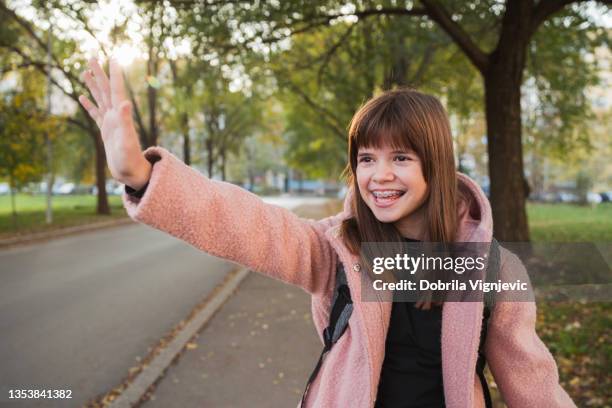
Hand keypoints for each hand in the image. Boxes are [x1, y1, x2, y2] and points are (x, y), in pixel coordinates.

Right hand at [79, 58, 150, 189]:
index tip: (113, 57)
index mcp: (120, 115)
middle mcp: (116, 116)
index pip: (116, 89)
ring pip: (100, 99)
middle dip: (100, 73)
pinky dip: (89, 104)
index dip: (114, 74)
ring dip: (93, 85)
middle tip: (92, 56)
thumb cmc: (130, 159)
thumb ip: (126, 121)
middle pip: (106, 90)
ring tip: (85, 71)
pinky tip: (83, 96)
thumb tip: (125, 102)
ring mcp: (111, 122)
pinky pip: (96, 114)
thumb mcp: (127, 140)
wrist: (132, 173)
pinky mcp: (106, 131)